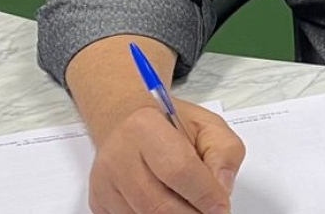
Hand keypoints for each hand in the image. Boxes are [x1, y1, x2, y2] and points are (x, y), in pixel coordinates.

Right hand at [87, 97, 244, 213]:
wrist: (125, 121)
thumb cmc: (168, 123)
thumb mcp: (207, 124)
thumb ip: (224, 153)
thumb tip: (222, 189)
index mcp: (145, 127)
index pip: (179, 169)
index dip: (205, 194)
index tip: (222, 206)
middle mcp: (118, 156)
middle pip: (159, 204)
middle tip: (210, 211)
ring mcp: (105, 184)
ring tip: (192, 206)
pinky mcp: (100, 203)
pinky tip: (169, 205)